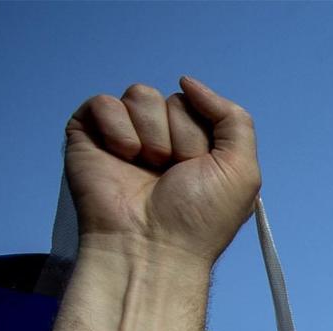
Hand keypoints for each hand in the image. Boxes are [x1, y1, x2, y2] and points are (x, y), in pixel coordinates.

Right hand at [65, 77, 259, 265]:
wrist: (153, 246)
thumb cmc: (199, 218)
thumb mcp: (242, 169)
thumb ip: (233, 119)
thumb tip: (188, 81)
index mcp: (196, 145)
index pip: (200, 105)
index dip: (203, 136)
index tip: (200, 170)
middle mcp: (161, 137)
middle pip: (173, 99)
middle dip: (180, 138)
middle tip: (172, 175)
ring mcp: (124, 134)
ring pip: (141, 95)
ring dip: (152, 136)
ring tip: (148, 169)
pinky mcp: (89, 134)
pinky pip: (104, 102)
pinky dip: (118, 130)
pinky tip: (121, 158)